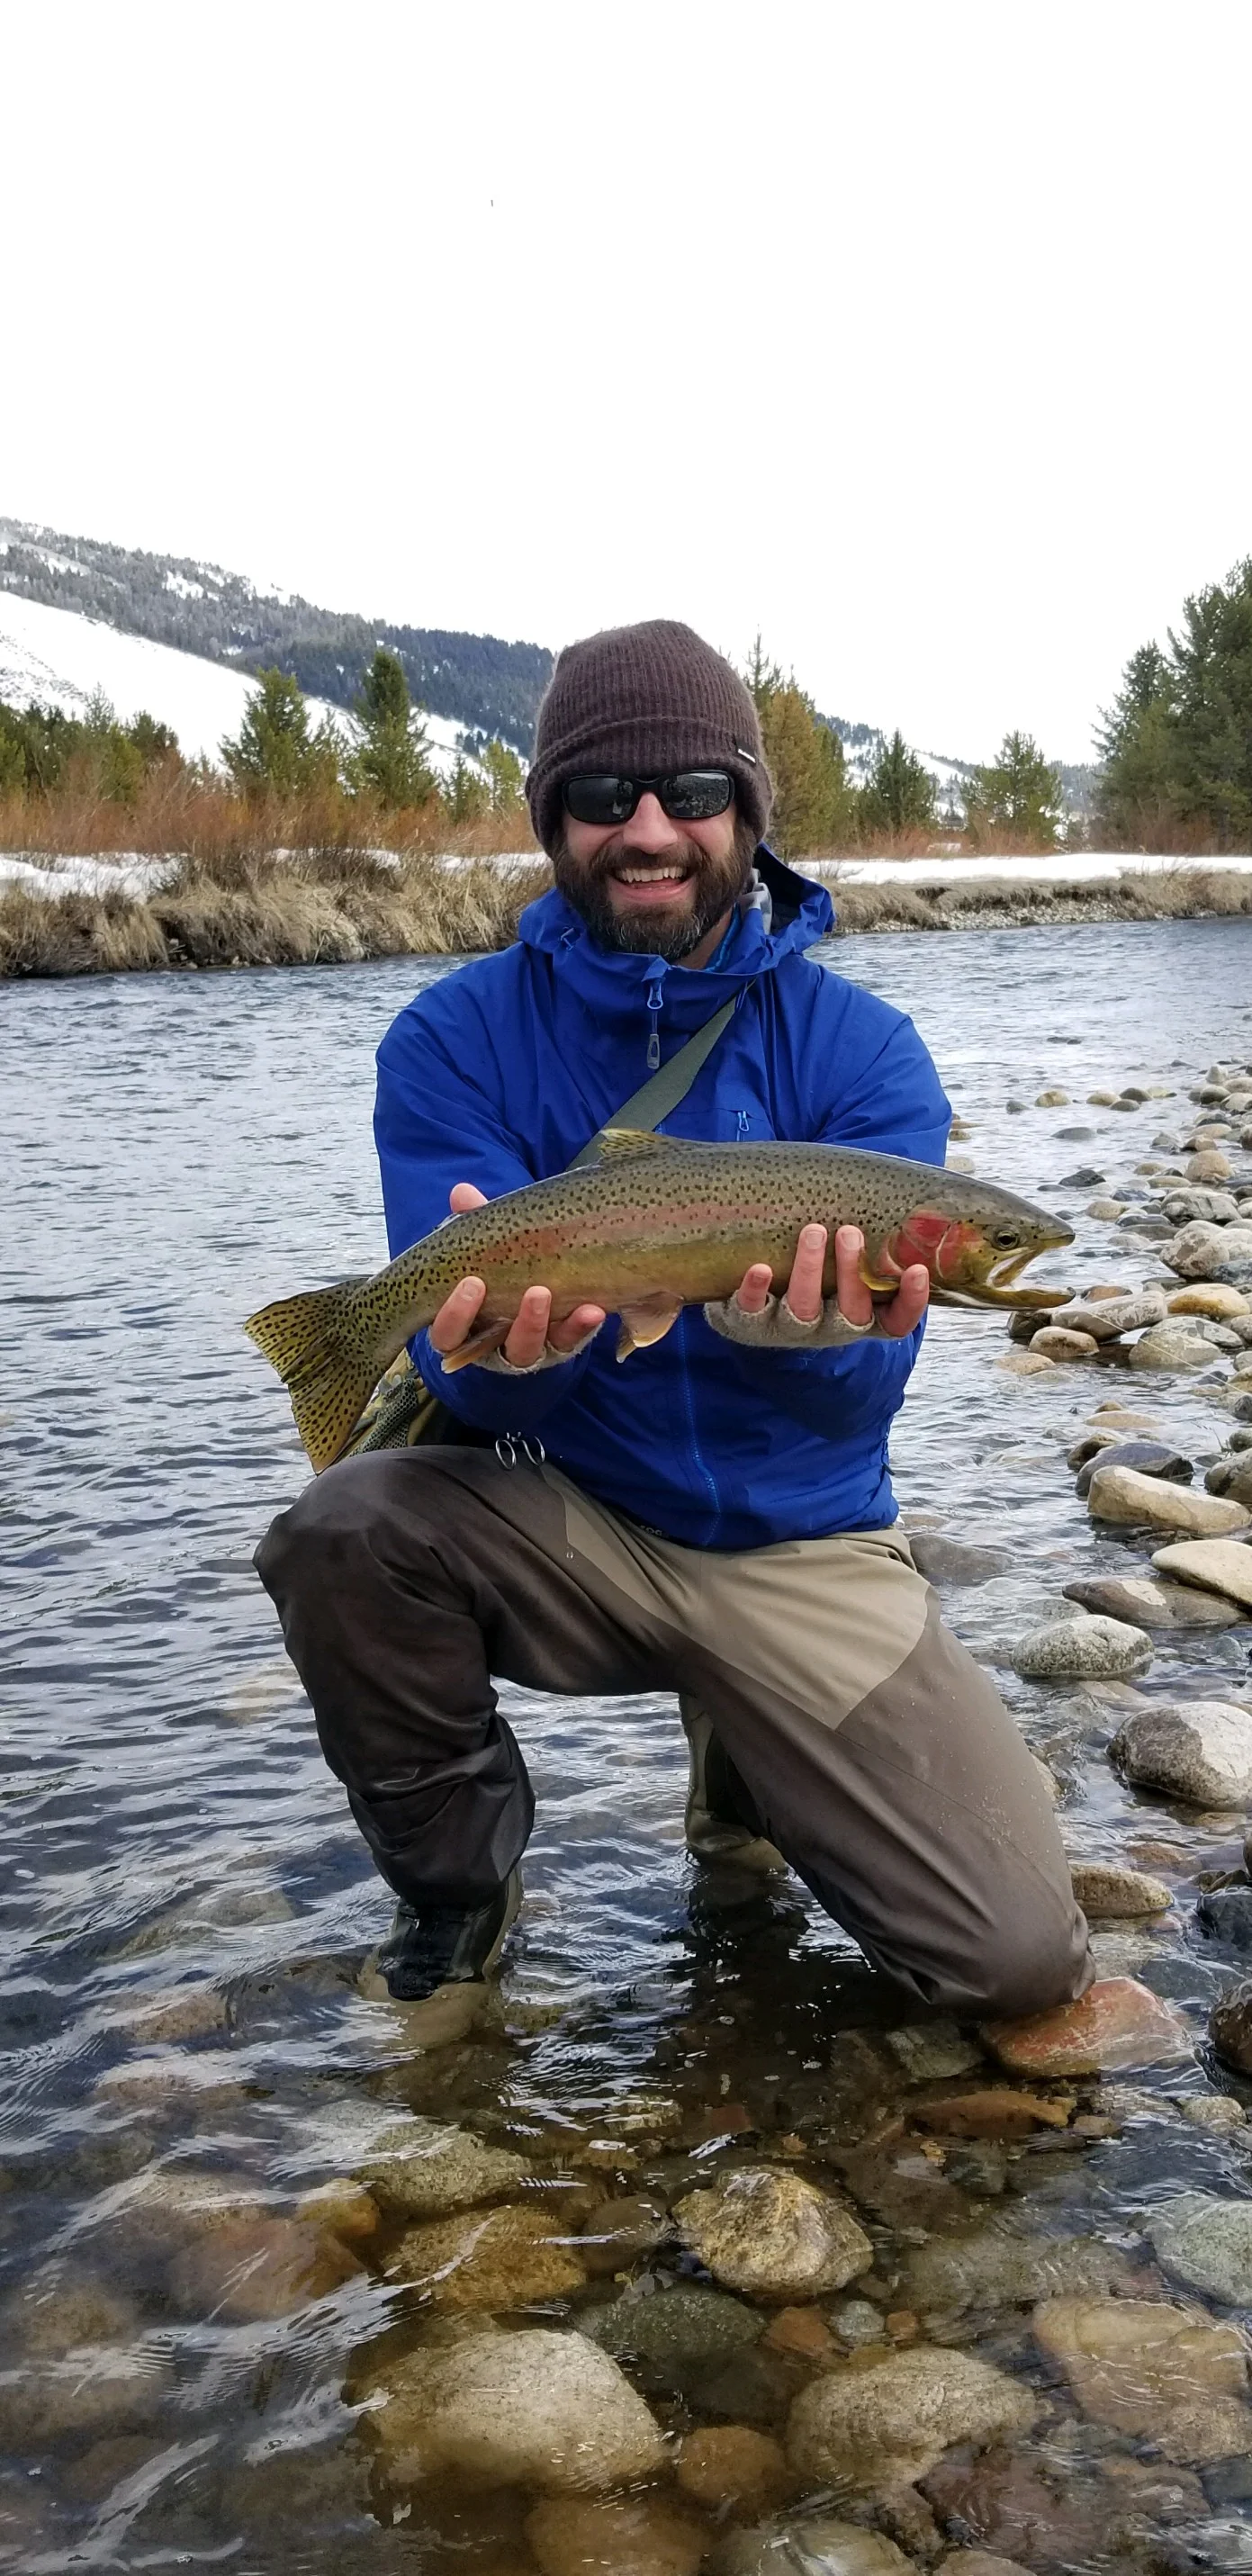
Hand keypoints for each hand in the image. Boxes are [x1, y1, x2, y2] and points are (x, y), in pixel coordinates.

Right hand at [429, 1182, 605, 1367]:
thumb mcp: (487, 1247)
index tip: (472, 1283)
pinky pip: (569, 1341)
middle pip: (493, 1348)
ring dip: (539, 1322)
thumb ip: (472, 1224)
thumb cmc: (499, 1266)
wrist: (544, 1284)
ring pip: (529, 1349)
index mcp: (463, 1325)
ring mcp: (528, 1347)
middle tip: (532, 1291)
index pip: (447, 1333)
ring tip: (548, 1292)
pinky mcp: (560, 1345)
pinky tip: (593, 1309)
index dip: (455, 1315)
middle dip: (515, 1321)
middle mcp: (492, 1344)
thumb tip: (462, 1192)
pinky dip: (580, 1326)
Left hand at [734, 1223, 929, 1339]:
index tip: (918, 1270)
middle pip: (851, 1312)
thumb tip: (892, 1185)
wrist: (749, 1305)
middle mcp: (830, 1327)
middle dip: (852, 1273)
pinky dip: (756, 1290)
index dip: (911, 1302)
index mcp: (860, 1316)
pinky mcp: (751, 1322)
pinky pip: (753, 1310)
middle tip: (849, 1232)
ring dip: (810, 1269)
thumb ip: (867, 1238)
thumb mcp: (841, 1262)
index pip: (896, 1321)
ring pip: (805, 1308)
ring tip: (813, 1230)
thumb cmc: (812, 1271)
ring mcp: (791, 1328)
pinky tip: (760, 1268)